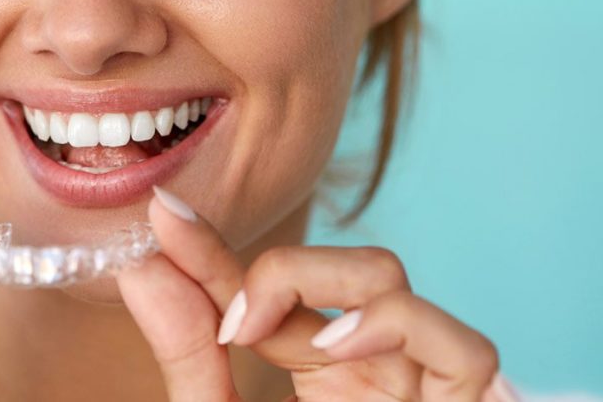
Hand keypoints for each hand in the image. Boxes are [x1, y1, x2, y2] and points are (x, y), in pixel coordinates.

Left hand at [116, 188, 520, 401]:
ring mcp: (417, 386)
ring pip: (390, 279)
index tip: (160, 217)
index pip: (264, 288)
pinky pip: (461, 347)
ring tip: (273, 337)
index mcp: (317, 368)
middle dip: (274, 266)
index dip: (212, 251)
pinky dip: (397, 328)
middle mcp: (371, 367)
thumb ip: (190, 360)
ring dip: (327, 286)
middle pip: (330, 265)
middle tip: (226, 318)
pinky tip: (336, 348)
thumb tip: (141, 268)